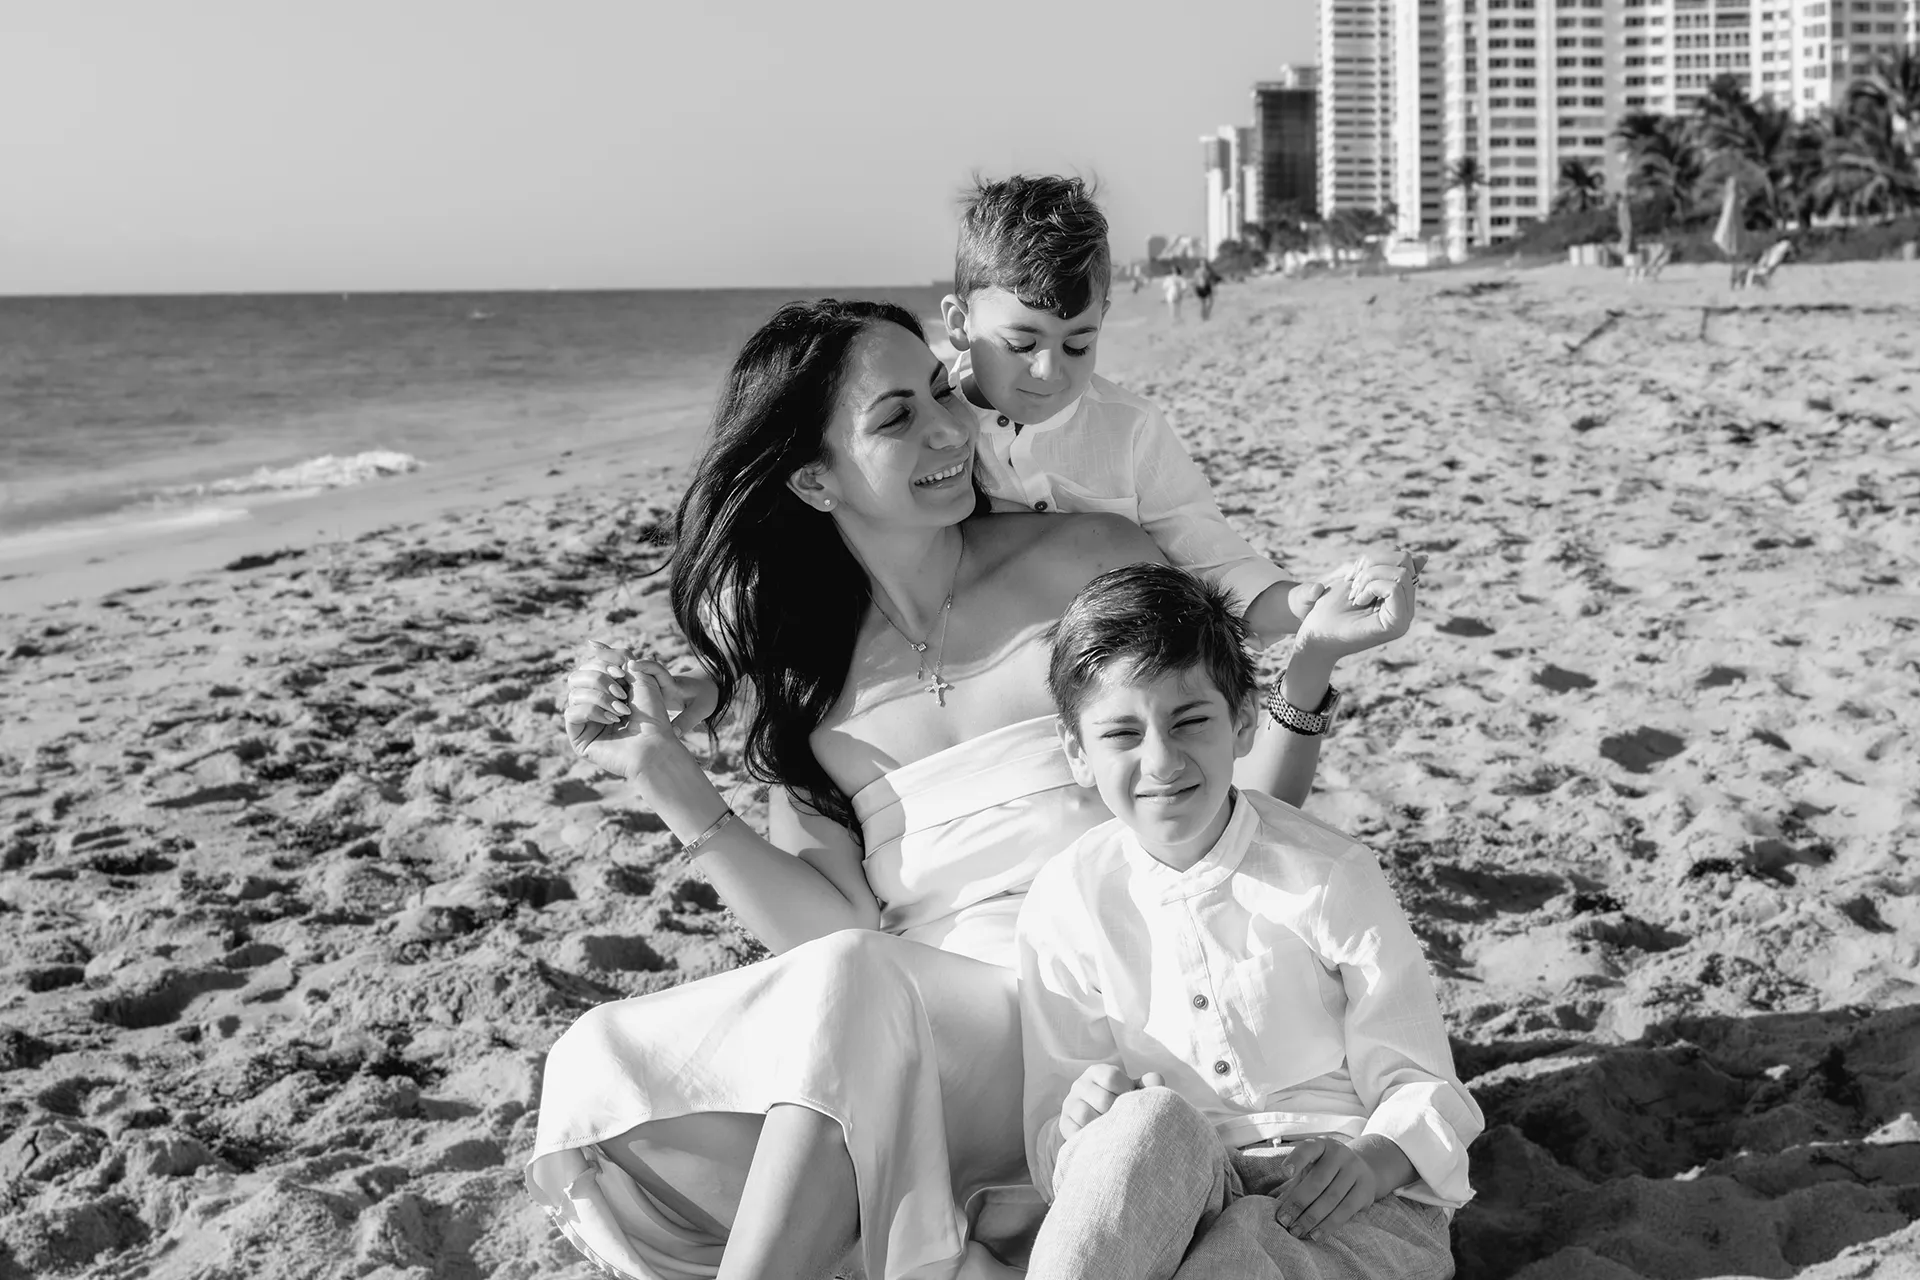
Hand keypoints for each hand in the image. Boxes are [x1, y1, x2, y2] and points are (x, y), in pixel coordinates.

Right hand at [562, 641, 703, 780]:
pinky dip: (592, 712)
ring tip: (622, 711)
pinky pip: (570, 712)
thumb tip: (591, 643)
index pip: (589, 666)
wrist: (656, 744)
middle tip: (622, 693)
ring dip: (601, 697)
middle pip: (577, 676)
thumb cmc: (652, 713)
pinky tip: (612, 721)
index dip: (604, 663)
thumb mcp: (639, 675)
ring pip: (573, 693)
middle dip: (600, 679)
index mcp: (605, 691)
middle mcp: (592, 705)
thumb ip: (618, 657)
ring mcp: (584, 722)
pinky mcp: (579, 738)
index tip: (624, 672)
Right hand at [1057, 1065, 1165, 1142]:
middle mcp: (1079, 1085)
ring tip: (1114, 1130)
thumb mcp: (1133, 1090)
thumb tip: (1157, 1080)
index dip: (1125, 1091)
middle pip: (1101, 1099)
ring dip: (1104, 1125)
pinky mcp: (1064, 1123)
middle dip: (1117, 1112)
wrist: (1098, 1120)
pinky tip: (1101, 1138)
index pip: (1110, 1077)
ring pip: (1085, 1115)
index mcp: (1096, 1072)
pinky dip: (1090, 1136)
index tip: (1130, 1101)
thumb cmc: (1120, 1102)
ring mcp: (1069, 1104)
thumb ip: (1146, 1085)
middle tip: (1125, 1120)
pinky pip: (1074, 1131)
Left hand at [1270, 1136, 1403, 1240]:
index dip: (1296, 1160)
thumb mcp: (1311, 1168)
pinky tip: (1315, 1234)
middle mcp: (1340, 1154)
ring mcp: (1355, 1171)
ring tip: (1296, 1231)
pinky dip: (1328, 1225)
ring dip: (1311, 1218)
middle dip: (1298, 1203)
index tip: (1284, 1173)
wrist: (1363, 1168)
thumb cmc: (1325, 1170)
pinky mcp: (1365, 1190)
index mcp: (1321, 1145)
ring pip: (1332, 1198)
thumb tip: (1275, 1207)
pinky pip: (1346, 1211)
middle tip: (1284, 1220)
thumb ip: (1295, 1183)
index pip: (1308, 1149)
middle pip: (1318, 1181)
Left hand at [1293, 557, 1417, 662]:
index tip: (1353, 574)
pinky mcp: (1397, 625)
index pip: (1403, 557)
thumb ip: (1387, 568)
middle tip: (1353, 584)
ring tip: (1355, 595)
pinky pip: (1395, 587)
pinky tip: (1358, 601)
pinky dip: (1372, 587)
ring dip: (1369, 577)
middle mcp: (1407, 606)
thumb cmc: (1330, 608)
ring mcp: (1405, 617)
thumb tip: (1423, 558)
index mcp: (1400, 594)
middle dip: (1372, 562)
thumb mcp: (1360, 578)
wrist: (1315, 636)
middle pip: (1405, 559)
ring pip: (1401, 572)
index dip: (1376, 556)